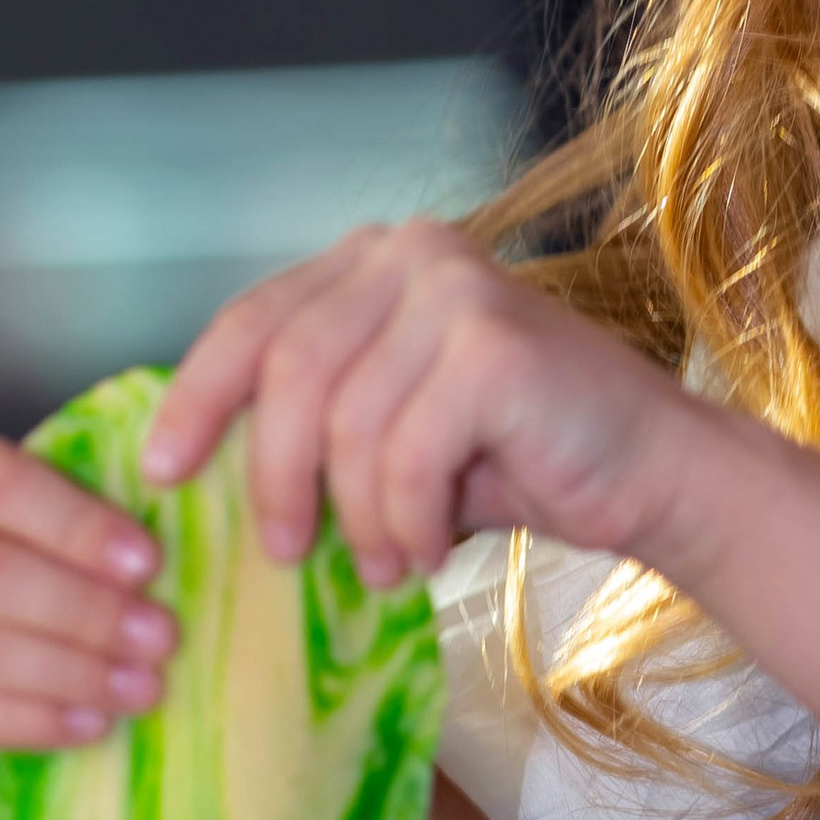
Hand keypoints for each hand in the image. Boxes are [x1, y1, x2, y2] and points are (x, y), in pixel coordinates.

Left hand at [143, 223, 696, 584]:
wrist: (657, 475)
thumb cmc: (523, 460)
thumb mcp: (397, 430)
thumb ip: (321, 419)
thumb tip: (202, 470)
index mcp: (373, 261)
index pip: (252, 320)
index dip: (196, 398)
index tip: (162, 473)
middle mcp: (410, 252)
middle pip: (286, 371)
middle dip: (274, 477)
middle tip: (284, 554)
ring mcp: (453, 290)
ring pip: (345, 424)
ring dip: (357, 518)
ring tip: (387, 566)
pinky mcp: (492, 346)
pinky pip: (403, 454)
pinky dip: (405, 520)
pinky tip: (428, 551)